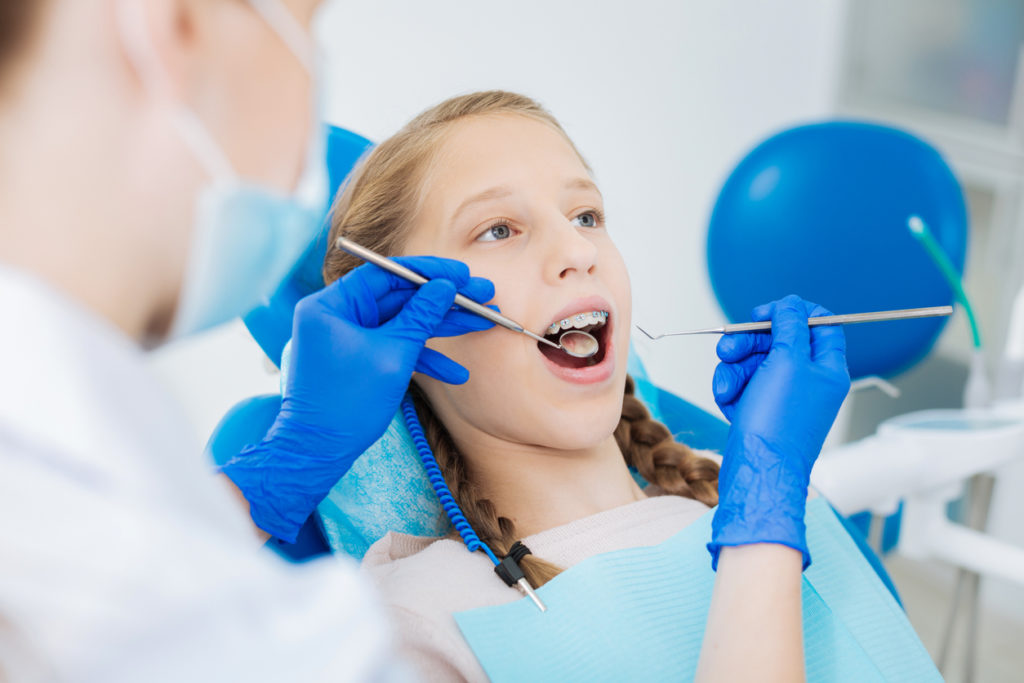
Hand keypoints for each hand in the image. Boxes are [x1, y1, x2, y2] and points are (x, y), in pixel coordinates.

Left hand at [221, 256, 494, 540]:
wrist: (318, 453)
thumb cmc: (346, 404)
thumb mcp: (393, 355)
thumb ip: (420, 316)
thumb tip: (444, 287)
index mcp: (331, 305)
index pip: (386, 273)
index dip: (429, 272)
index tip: (463, 274)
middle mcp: (336, 315)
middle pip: (399, 297)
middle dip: (443, 300)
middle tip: (483, 295)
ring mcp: (348, 338)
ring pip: (403, 323)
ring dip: (442, 327)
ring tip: (483, 323)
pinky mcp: (359, 359)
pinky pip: (395, 347)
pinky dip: (423, 357)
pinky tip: (457, 374)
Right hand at [707, 295, 849, 568]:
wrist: (759, 469)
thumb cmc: (780, 422)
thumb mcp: (789, 362)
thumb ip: (791, 326)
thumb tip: (792, 304)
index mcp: (827, 368)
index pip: (820, 324)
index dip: (792, 312)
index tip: (764, 313)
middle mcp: (808, 382)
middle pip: (777, 342)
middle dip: (748, 344)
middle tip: (727, 348)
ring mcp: (783, 397)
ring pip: (753, 363)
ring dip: (733, 370)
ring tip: (726, 389)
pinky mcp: (760, 411)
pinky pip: (742, 386)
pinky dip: (731, 391)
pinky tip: (729, 403)